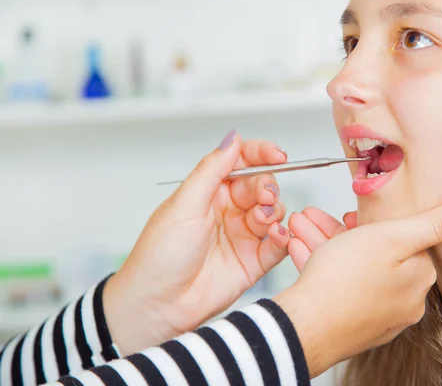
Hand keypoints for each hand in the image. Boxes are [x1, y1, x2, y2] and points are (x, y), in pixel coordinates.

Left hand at [105, 130, 291, 354]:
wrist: (157, 304)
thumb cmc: (160, 254)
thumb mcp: (185, 203)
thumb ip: (212, 170)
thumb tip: (233, 138)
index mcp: (209, 192)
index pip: (241, 162)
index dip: (261, 154)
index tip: (278, 154)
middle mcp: (228, 211)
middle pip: (261, 185)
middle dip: (268, 185)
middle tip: (265, 196)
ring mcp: (242, 236)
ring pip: (273, 212)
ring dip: (274, 210)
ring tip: (262, 219)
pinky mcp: (253, 261)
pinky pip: (279, 243)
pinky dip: (283, 236)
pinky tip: (277, 234)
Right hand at [274, 202, 441, 376]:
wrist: (304, 329)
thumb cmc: (342, 283)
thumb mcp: (392, 238)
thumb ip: (435, 224)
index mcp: (419, 278)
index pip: (406, 239)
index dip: (377, 222)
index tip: (355, 214)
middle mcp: (405, 302)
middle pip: (377, 253)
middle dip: (343, 231)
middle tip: (316, 219)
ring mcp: (379, 315)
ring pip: (353, 269)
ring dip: (326, 244)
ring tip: (300, 228)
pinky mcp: (354, 323)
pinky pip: (342, 287)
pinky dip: (323, 266)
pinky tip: (302, 250)